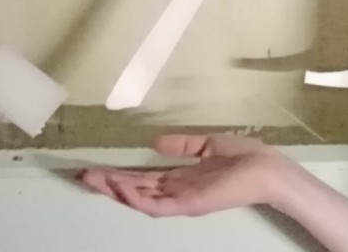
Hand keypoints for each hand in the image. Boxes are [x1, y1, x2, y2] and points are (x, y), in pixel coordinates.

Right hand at [77, 133, 288, 217]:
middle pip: (134, 189)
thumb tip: (156, 142)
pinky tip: (119, 186)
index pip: (142, 178)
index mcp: (181, 178)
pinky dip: (135, 198)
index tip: (94, 168)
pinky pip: (155, 205)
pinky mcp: (188, 205)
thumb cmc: (244, 157)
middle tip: (80, 175)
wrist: (267, 169)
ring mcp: (180, 200)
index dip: (117, 174)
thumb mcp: (209, 144)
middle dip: (106, 184)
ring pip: (139, 199)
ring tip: (91, 180)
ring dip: (114, 190)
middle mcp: (176, 191)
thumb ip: (183, 144)